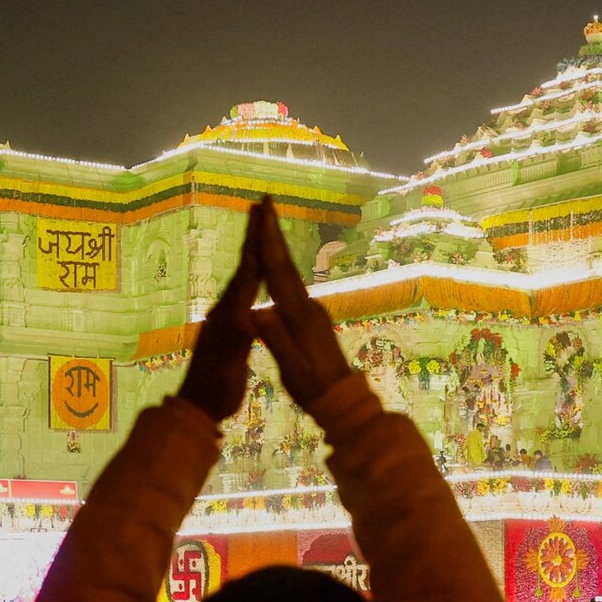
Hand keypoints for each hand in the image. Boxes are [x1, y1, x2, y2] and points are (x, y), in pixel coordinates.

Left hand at [176, 213, 261, 421]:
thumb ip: (239, 339)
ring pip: (244, 276)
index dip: (258, 242)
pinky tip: (258, 276)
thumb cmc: (217, 389)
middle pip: (245, 265)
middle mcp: (226, 309)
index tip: (263, 212)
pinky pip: (245, 292)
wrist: (197, 407)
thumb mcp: (230, 364)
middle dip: (255, 235)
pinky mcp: (231, 328)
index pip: (248, 270)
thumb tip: (250, 316)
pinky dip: (254, 276)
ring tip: (262, 230)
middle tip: (262, 205)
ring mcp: (227, 317)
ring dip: (254, 251)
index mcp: (231, 313)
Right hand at [248, 196, 353, 411]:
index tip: (263, 212)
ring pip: (289, 272)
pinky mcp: (312, 319)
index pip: (277, 271)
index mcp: (298, 314)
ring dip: (277, 247)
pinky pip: (290, 286)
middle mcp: (307, 305)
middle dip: (274, 232)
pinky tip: (275, 267)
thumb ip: (275, 339)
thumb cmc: (313, 387)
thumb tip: (259, 313)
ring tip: (266, 225)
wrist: (342, 399)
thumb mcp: (291, 367)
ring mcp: (312, 311)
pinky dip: (280, 268)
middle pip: (285, 263)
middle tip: (266, 202)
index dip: (268, 240)